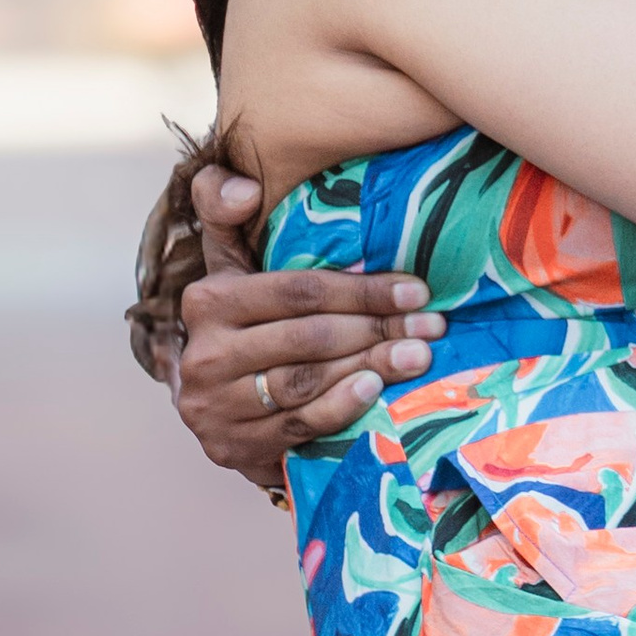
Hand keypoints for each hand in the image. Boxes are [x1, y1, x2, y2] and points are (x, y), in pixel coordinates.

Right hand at [163, 162, 443, 488]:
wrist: (221, 404)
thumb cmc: (247, 320)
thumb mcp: (234, 263)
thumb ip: (229, 211)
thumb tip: (244, 188)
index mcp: (206, 299)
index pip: (297, 292)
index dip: (362, 291)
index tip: (418, 290)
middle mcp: (202, 354)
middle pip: (308, 337)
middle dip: (378, 329)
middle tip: (432, 327)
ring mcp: (213, 406)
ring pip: (305, 381)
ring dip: (369, 366)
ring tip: (418, 356)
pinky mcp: (231, 447)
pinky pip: (297, 425)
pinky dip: (341, 407)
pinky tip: (375, 390)